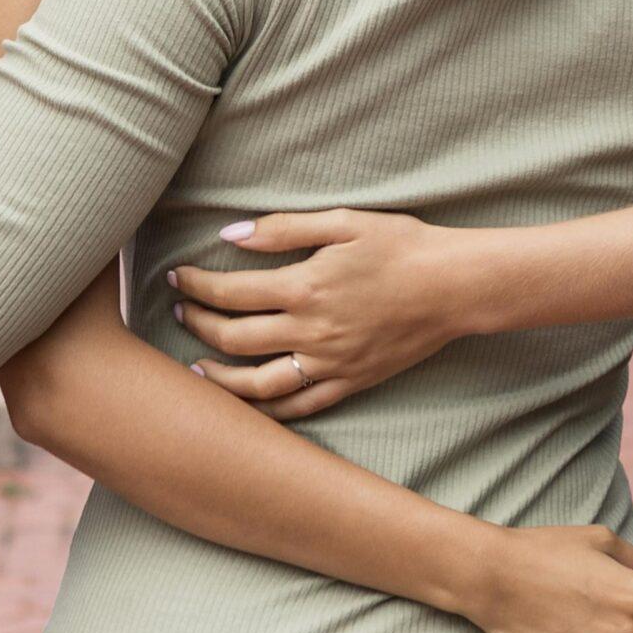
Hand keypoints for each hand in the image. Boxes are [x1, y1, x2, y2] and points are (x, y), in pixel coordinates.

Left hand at [170, 208, 474, 419]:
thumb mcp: (342, 221)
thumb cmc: (401, 246)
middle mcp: (310, 333)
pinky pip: (299, 407)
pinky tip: (246, 404)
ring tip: (195, 366)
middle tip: (178, 311)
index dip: (195, 286)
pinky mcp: (350, 383)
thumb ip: (283, 229)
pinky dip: (265, 410)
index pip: (229, 292)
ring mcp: (330, 365)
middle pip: (234, 338)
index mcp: (304, 288)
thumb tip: (231, 234)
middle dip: (196, 324)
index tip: (177, 278)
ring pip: (258, 385)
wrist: (455, 286)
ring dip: (219, 377)